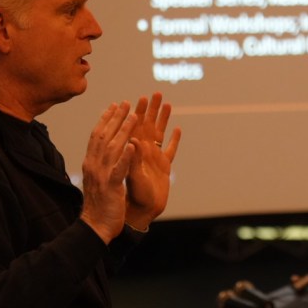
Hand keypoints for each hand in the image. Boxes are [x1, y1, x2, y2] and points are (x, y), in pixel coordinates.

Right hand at [79, 102, 137, 242]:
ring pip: (113, 148)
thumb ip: (100, 163)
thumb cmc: (100, 203)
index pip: (97, 135)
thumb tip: (102, 149)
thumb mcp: (98, 178)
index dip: (106, 119)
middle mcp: (94, 166)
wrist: (96, 226)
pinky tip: (135, 145)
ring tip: (135, 116)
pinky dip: (127, 157)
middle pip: (104, 136)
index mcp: (91, 163)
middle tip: (127, 103)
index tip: (115, 105)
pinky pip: (120, 169)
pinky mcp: (111, 187)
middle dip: (116, 118)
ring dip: (124, 130)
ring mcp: (102, 175)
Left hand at [125, 93, 180, 230]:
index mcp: (133, 151)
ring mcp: (154, 158)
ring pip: (160, 133)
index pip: (134, 127)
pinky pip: (170, 150)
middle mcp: (143, 151)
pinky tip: (177, 129)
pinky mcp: (164, 167)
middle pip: (148, 125)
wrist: (139, 213)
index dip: (136, 112)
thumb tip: (133, 140)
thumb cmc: (131, 196)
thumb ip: (132, 159)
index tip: (139, 98)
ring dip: (163, 119)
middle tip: (155, 93)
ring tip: (167, 103)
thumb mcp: (130, 177)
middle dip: (150, 109)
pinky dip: (174, 140)